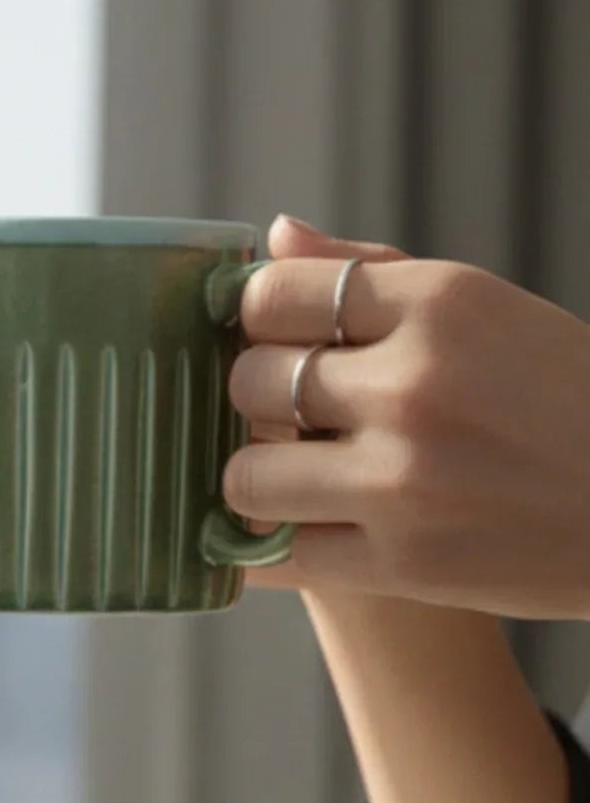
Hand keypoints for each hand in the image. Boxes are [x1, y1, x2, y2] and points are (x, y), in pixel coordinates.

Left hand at [223, 216, 589, 618]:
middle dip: (256, 402)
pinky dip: (273, 551)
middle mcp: (417, 384)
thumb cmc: (563, 403)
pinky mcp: (401, 562)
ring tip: (293, 479)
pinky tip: (300, 532)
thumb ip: (376, 274)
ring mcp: (404, 478)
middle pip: (250, 383)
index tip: (271, 340)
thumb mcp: (492, 315)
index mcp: (443, 303)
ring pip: (245, 478)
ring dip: (257, 482)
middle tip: (287, 417)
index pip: (274, 295)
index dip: (256, 321)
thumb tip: (276, 239)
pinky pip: (277, 556)